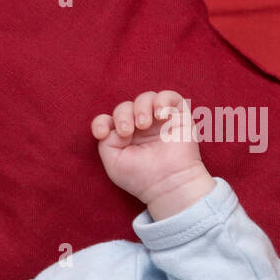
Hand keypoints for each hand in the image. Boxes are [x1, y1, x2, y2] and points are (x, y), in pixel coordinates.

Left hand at [91, 89, 213, 217]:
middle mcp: (140, 128)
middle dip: (122, 116)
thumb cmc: (140, 176)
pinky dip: (162, 101)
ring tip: (143, 125)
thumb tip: (115, 127)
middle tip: (127, 132)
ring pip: (145, 98)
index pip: (107, 120)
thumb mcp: (113, 162)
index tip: (102, 133)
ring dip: (140, 107)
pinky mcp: (178, 117)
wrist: (168, 183)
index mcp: (122, 138)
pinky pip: (169, 96)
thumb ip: (106, 141)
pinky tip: (160, 115)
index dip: (101, 122)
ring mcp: (158, 121)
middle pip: (125, 107)